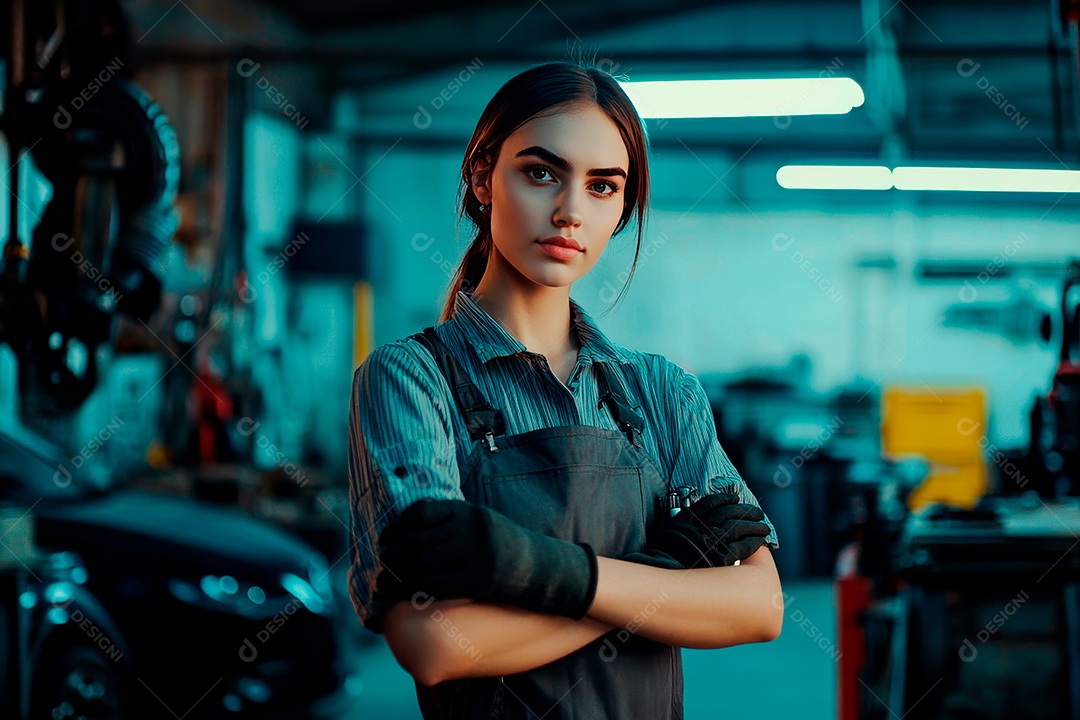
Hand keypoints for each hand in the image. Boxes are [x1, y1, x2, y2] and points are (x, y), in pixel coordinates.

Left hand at [375, 499, 597, 618]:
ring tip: (386, 580)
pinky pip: (433, 584)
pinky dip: (411, 590)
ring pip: (420, 563)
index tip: (384, 538)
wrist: (543, 569)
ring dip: (397, 574)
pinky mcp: (478, 578)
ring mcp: (476, 553)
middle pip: (416, 540)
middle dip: (392, 554)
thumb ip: (448, 522)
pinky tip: (401, 593)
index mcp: (469, 510)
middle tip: (383, 563)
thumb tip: (404, 532)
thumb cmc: (504, 547)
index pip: (420, 512)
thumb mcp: (479, 523)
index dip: (396, 526)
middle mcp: (471, 528)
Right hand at [622, 493, 770, 569]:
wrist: (664, 574)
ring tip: (764, 527)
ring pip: (739, 528)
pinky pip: (744, 546)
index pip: (711, 502)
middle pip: (729, 513)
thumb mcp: (667, 531)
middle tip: (757, 512)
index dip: (725, 499)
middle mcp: (702, 526)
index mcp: (689, 518)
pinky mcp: (722, 557)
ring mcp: (713, 541)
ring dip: (754, 526)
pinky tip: (761, 540)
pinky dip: (754, 541)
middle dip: (746, 511)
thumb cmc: (664, 557)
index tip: (735, 498)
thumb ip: (682, 523)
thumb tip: (696, 519)